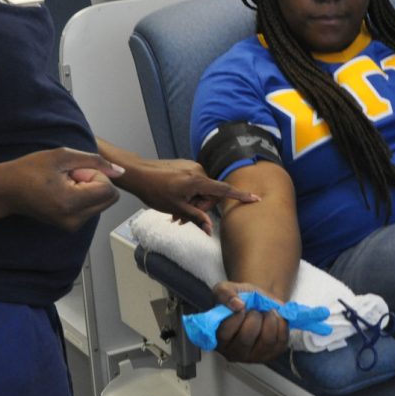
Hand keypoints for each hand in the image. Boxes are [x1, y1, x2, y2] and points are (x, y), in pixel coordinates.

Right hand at [0, 147, 121, 229]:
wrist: (5, 191)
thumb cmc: (28, 170)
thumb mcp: (63, 155)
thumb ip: (96, 161)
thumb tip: (121, 172)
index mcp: (71, 203)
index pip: (109, 189)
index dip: (96, 174)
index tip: (74, 171)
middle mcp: (74, 220)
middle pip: (109, 198)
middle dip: (96, 182)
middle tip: (70, 176)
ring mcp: (72, 226)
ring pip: (102, 202)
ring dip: (89, 189)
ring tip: (64, 183)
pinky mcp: (70, 227)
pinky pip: (92, 208)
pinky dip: (83, 197)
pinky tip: (62, 192)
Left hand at [129, 159, 258, 233]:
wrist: (138, 173)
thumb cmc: (155, 191)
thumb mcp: (176, 208)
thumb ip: (196, 217)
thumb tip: (209, 229)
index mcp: (198, 181)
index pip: (224, 190)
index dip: (240, 196)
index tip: (256, 198)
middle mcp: (198, 171)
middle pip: (209, 194)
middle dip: (198, 208)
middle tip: (180, 220)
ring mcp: (191, 167)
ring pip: (200, 190)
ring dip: (191, 203)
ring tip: (174, 214)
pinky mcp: (185, 166)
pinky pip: (193, 183)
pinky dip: (187, 194)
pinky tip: (174, 202)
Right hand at [210, 280, 289, 362]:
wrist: (260, 302)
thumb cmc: (240, 299)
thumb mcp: (226, 289)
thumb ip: (225, 294)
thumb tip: (236, 304)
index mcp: (218, 338)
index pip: (224, 334)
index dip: (235, 317)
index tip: (242, 306)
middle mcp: (234, 352)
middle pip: (246, 338)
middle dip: (254, 317)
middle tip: (255, 309)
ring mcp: (254, 356)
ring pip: (266, 340)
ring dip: (270, 319)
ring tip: (266, 312)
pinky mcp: (272, 354)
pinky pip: (281, 340)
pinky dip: (281, 323)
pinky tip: (275, 318)